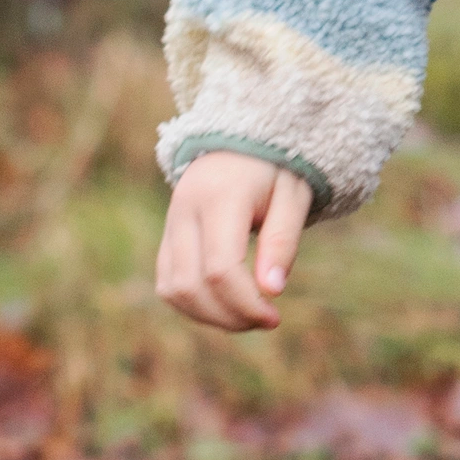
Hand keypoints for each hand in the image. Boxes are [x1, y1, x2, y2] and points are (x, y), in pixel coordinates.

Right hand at [155, 152, 312, 329]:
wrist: (242, 139)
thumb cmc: (275, 167)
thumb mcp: (292, 196)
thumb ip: (282, 242)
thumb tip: (271, 291)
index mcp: (220, 196)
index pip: (221, 268)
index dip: (245, 303)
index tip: (274, 318)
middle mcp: (185, 210)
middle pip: (191, 284)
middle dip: (228, 316)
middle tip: (265, 320)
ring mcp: (171, 222)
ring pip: (173, 289)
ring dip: (209, 316)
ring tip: (247, 316)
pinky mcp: (167, 235)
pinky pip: (168, 282)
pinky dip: (193, 304)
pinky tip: (226, 306)